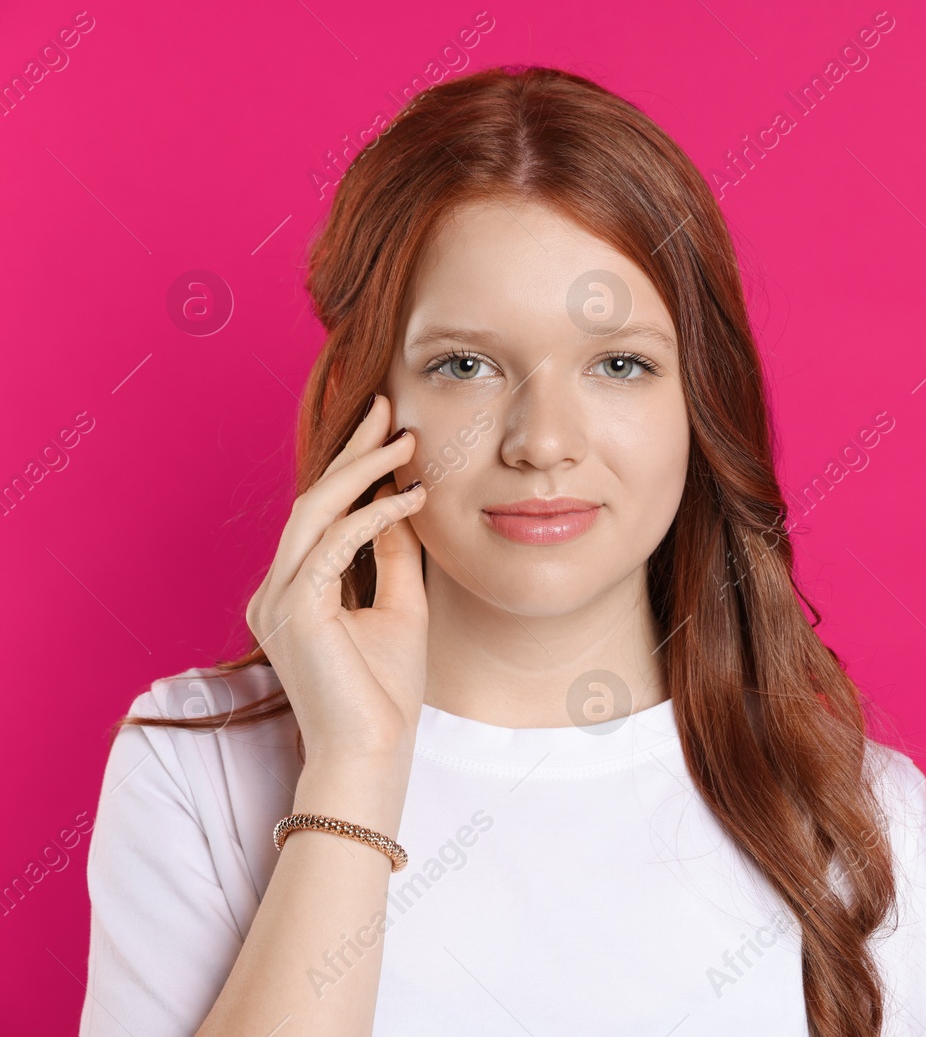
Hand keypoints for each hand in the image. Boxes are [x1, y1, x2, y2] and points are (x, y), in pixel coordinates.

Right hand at [245, 394, 429, 766]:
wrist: (372, 754)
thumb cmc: (385, 693)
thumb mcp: (400, 607)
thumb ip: (394, 555)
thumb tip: (402, 502)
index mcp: (294, 590)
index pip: (321, 514)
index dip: (352, 466)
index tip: (388, 429)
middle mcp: (275, 590)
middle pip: (312, 501)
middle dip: (353, 451)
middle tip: (390, 410)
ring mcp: (278, 599)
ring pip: (316, 513)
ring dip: (364, 472)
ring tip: (407, 442)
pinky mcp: (294, 610)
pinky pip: (334, 545)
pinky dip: (374, 516)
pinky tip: (411, 498)